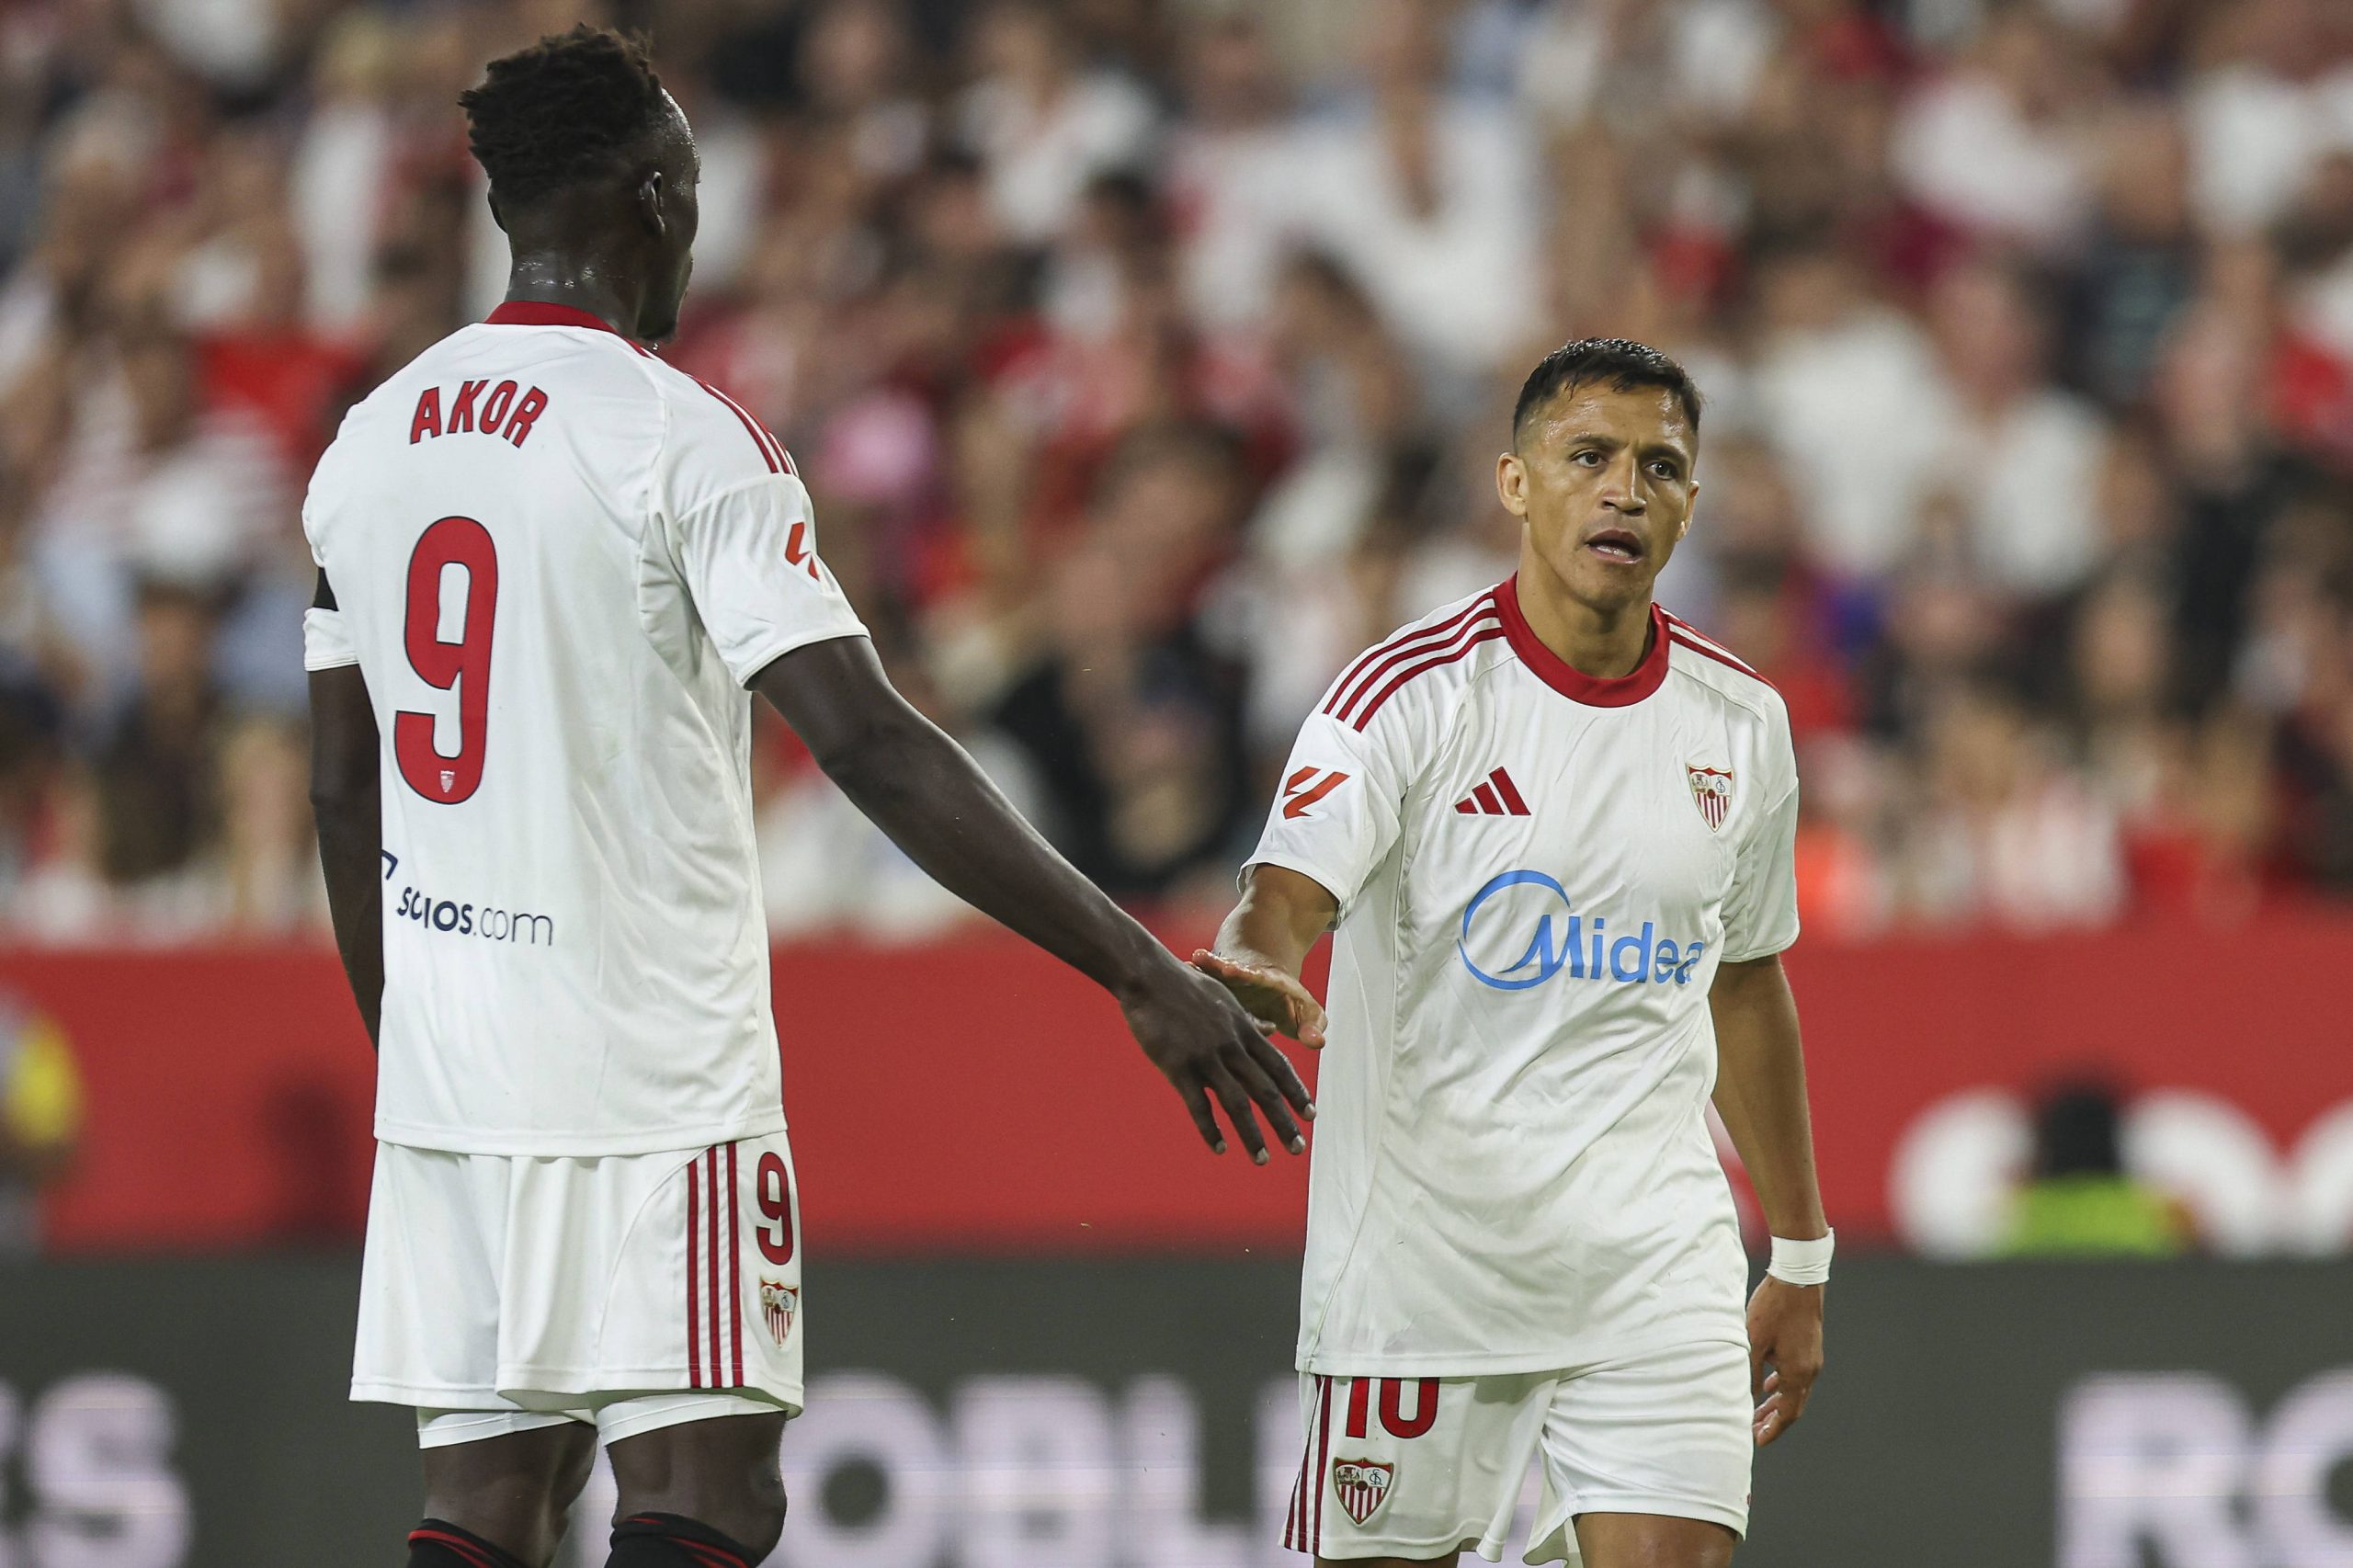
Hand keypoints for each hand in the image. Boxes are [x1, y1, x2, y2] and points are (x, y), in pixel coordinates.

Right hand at [1121, 959, 1315, 1162]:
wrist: (1148, 976)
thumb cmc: (1184, 985)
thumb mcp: (1225, 998)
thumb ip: (1248, 1021)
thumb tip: (1271, 1030)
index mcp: (1243, 1029)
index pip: (1279, 1066)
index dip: (1296, 1092)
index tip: (1310, 1115)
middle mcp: (1231, 1045)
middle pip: (1264, 1089)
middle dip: (1283, 1121)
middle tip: (1298, 1148)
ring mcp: (1205, 1056)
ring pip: (1236, 1103)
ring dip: (1253, 1134)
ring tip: (1263, 1159)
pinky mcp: (1178, 1066)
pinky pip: (1198, 1105)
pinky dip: (1211, 1129)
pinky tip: (1220, 1148)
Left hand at [1745, 1275, 1823, 1445]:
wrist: (1798, 1280)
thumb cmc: (1773, 1309)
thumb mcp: (1753, 1342)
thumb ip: (1750, 1373)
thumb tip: (1748, 1396)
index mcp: (1797, 1374)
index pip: (1787, 1414)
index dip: (1773, 1430)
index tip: (1758, 1440)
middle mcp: (1810, 1370)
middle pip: (1793, 1406)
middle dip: (1773, 1421)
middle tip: (1754, 1431)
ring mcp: (1812, 1359)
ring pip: (1794, 1390)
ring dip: (1777, 1403)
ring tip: (1758, 1412)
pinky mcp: (1810, 1347)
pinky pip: (1796, 1375)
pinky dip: (1782, 1385)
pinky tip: (1769, 1384)